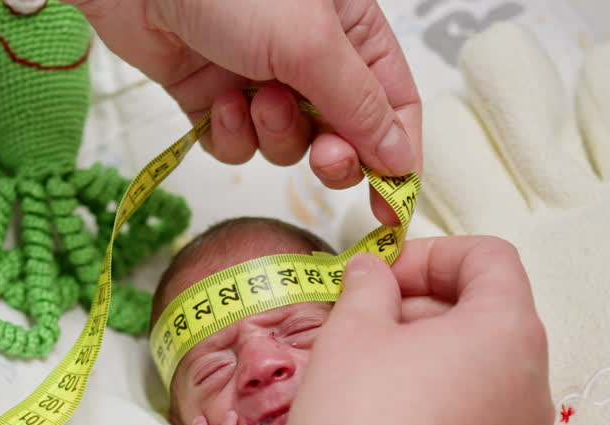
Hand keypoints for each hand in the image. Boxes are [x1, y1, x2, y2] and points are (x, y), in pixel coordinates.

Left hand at [67, 0, 420, 218]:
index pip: (393, 105)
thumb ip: (358, 104)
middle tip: (324, 159)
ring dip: (273, 134)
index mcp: (352, 32)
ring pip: (285, 145)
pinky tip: (219, 102)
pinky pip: (235, 145)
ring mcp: (257, 79)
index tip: (395, 208)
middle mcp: (308, 57)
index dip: (398, 158)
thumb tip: (400, 158)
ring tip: (254, 98)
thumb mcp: (311, 44)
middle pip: (341, 135)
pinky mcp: (209, 97)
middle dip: (333, 156)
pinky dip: (230, 134)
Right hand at [285, 237, 552, 424]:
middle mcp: (533, 384)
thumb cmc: (358, 421)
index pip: (488, 258)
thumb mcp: (349, 333)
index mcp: (506, 330)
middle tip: (360, 329)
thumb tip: (374, 273)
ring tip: (366, 384)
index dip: (429, 255)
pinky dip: (437, 418)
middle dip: (422, 312)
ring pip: (479, 380)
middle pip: (486, 319)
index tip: (380, 278)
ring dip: (429, 366)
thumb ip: (368, 288)